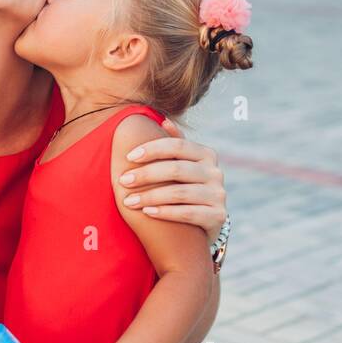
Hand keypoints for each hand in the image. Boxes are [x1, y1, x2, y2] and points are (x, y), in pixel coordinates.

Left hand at [117, 121, 225, 243]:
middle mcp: (215, 173)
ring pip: (180, 193)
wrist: (205, 221)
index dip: (152, 149)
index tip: (128, 156)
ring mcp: (218, 195)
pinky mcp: (218, 216)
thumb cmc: (186, 186)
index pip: (178, 145)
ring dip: (150, 196)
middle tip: (123, 180)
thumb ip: (175, 144)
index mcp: (206, 154)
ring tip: (129, 201)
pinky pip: (188, 213)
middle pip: (176, 169)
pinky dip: (165, 212)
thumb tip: (163, 120)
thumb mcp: (183, 164)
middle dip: (146, 174)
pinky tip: (147, 212)